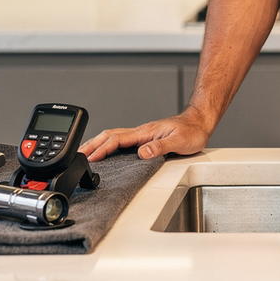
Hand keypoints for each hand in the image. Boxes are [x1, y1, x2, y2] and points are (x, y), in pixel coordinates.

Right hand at [79, 109, 213, 161]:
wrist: (200, 122)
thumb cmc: (193, 131)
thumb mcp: (179, 141)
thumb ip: (160, 147)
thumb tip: (141, 153)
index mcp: (145, 132)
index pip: (118, 139)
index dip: (102, 149)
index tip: (91, 157)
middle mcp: (141, 131)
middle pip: (110, 135)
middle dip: (92, 145)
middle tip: (78, 155)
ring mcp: (142, 133)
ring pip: (113, 136)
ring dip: (98, 143)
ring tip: (85, 152)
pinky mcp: (145, 137)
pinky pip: (121, 139)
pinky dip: (108, 144)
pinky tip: (106, 150)